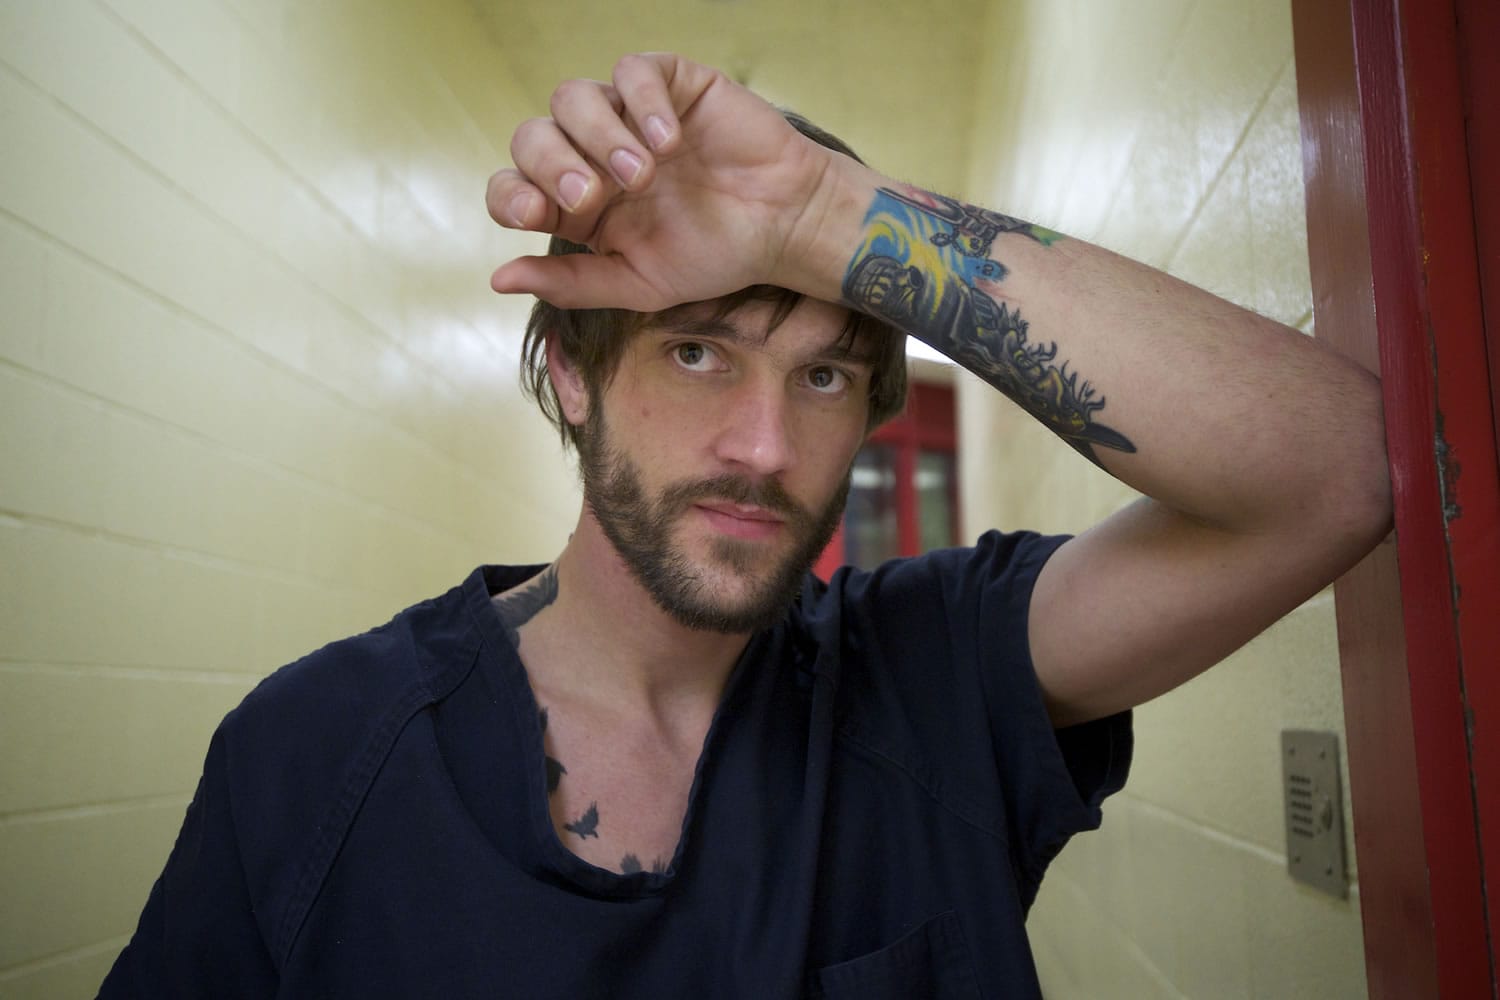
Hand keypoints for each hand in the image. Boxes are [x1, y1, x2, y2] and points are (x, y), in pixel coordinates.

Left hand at [487, 54, 845, 310]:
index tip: (534, 214)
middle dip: (553, 166)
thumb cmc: (714, 254)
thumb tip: (499, 279)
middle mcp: (593, 154)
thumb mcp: (638, 283)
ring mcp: (629, 115)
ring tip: (643, 175)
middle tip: (594, 198)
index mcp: (577, 205)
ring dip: (598, 136)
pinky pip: (633, 71)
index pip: (514, 187)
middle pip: (534, 137)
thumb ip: (572, 283)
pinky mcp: (669, 83)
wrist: (784, 226)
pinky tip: (671, 141)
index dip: (511, 194)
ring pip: (574, 97)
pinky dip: (644, 103)